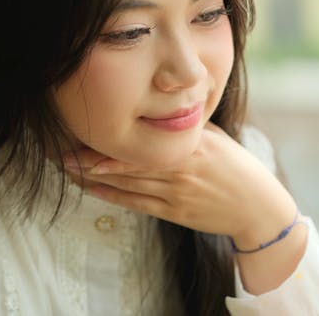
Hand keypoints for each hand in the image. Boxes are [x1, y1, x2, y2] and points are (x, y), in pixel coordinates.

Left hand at [63, 123, 296, 244]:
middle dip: (92, 156)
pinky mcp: (173, 213)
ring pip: (127, 183)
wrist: (257, 208)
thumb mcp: (215, 137)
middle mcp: (180, 168)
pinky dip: (111, 195)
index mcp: (191, 144)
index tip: (86, 127)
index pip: (144, 138)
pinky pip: (136, 203)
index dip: (113, 136)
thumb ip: (187, 125)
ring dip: (94, 176)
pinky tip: (89, 187)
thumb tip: (159, 106)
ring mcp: (175, 193)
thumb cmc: (236, 167)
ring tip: (67, 167)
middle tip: (62, 149)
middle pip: (129, 161)